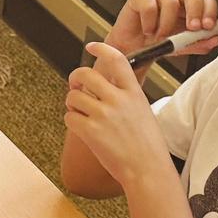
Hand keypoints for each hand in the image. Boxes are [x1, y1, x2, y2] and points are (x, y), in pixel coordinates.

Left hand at [65, 42, 172, 193]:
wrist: (148, 170)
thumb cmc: (147, 146)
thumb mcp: (143, 111)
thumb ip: (125, 97)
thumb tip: (102, 89)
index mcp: (134, 92)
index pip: (117, 60)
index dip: (102, 49)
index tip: (91, 47)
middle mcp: (118, 99)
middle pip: (85, 75)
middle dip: (75, 78)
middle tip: (75, 87)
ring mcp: (104, 114)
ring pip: (73, 97)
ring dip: (72, 105)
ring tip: (81, 114)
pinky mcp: (91, 130)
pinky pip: (69, 117)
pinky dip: (72, 122)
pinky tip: (82, 129)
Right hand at [108, 0, 217, 62]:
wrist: (133, 48)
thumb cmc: (157, 43)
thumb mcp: (181, 46)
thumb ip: (198, 43)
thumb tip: (215, 39)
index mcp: (190, 4)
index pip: (206, 0)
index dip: (210, 12)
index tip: (208, 27)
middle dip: (195, 11)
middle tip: (192, 28)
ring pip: (170, 0)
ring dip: (167, 23)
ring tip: (161, 37)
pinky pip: (149, 5)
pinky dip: (149, 22)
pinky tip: (147, 30)